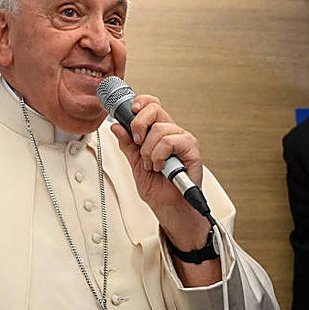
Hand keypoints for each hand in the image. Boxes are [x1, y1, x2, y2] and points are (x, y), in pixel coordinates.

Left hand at [108, 94, 211, 251]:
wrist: (169, 207)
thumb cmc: (158, 188)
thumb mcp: (135, 164)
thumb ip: (127, 145)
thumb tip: (116, 126)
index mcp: (159, 133)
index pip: (152, 106)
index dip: (140, 102)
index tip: (129, 110)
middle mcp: (172, 133)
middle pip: (155, 109)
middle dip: (139, 124)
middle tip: (137, 142)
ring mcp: (183, 140)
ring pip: (160, 129)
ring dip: (148, 150)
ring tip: (151, 165)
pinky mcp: (191, 150)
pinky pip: (171, 141)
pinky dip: (159, 155)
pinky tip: (160, 167)